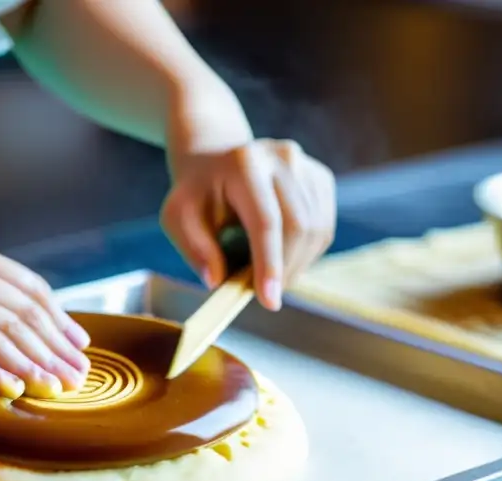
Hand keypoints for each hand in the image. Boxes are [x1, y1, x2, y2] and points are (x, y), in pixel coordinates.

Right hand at [0, 244, 90, 397]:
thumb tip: (22, 329)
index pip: (32, 291)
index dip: (61, 320)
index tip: (79, 344)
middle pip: (25, 318)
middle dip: (57, 350)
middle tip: (78, 376)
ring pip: (3, 338)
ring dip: (36, 367)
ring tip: (57, 389)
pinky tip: (15, 391)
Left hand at [161, 138, 336, 309]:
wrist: (216, 160)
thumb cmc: (196, 194)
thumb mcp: (178, 217)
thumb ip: (194, 248)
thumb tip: (216, 280)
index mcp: (243, 164)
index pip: (265, 221)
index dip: (269, 264)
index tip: (269, 301)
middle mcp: (281, 158)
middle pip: (297, 227)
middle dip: (284, 270)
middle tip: (265, 295)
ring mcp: (305, 166)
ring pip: (316, 231)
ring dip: (296, 265)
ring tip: (270, 276)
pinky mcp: (320, 178)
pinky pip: (323, 228)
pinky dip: (307, 253)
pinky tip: (283, 257)